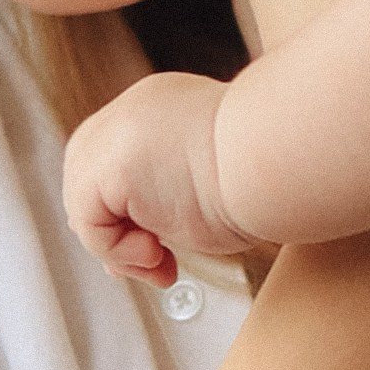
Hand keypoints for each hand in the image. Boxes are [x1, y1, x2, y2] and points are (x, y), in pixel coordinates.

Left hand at [63, 70, 258, 284]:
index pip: (113, 162)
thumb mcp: (212, 183)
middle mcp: (132, 111)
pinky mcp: (109, 163)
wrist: (286, 155)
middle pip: (85, 180)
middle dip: (112, 231)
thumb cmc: (271, 175)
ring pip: (83, 206)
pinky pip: (88, 223)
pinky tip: (158, 253)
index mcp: (159, 108)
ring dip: (120, 249)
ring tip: (162, 259)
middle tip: (154, 262)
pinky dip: (118, 251)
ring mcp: (116, 132)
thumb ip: (171, 199)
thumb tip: (144, 242)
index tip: (156, 251)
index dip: (122, 214)